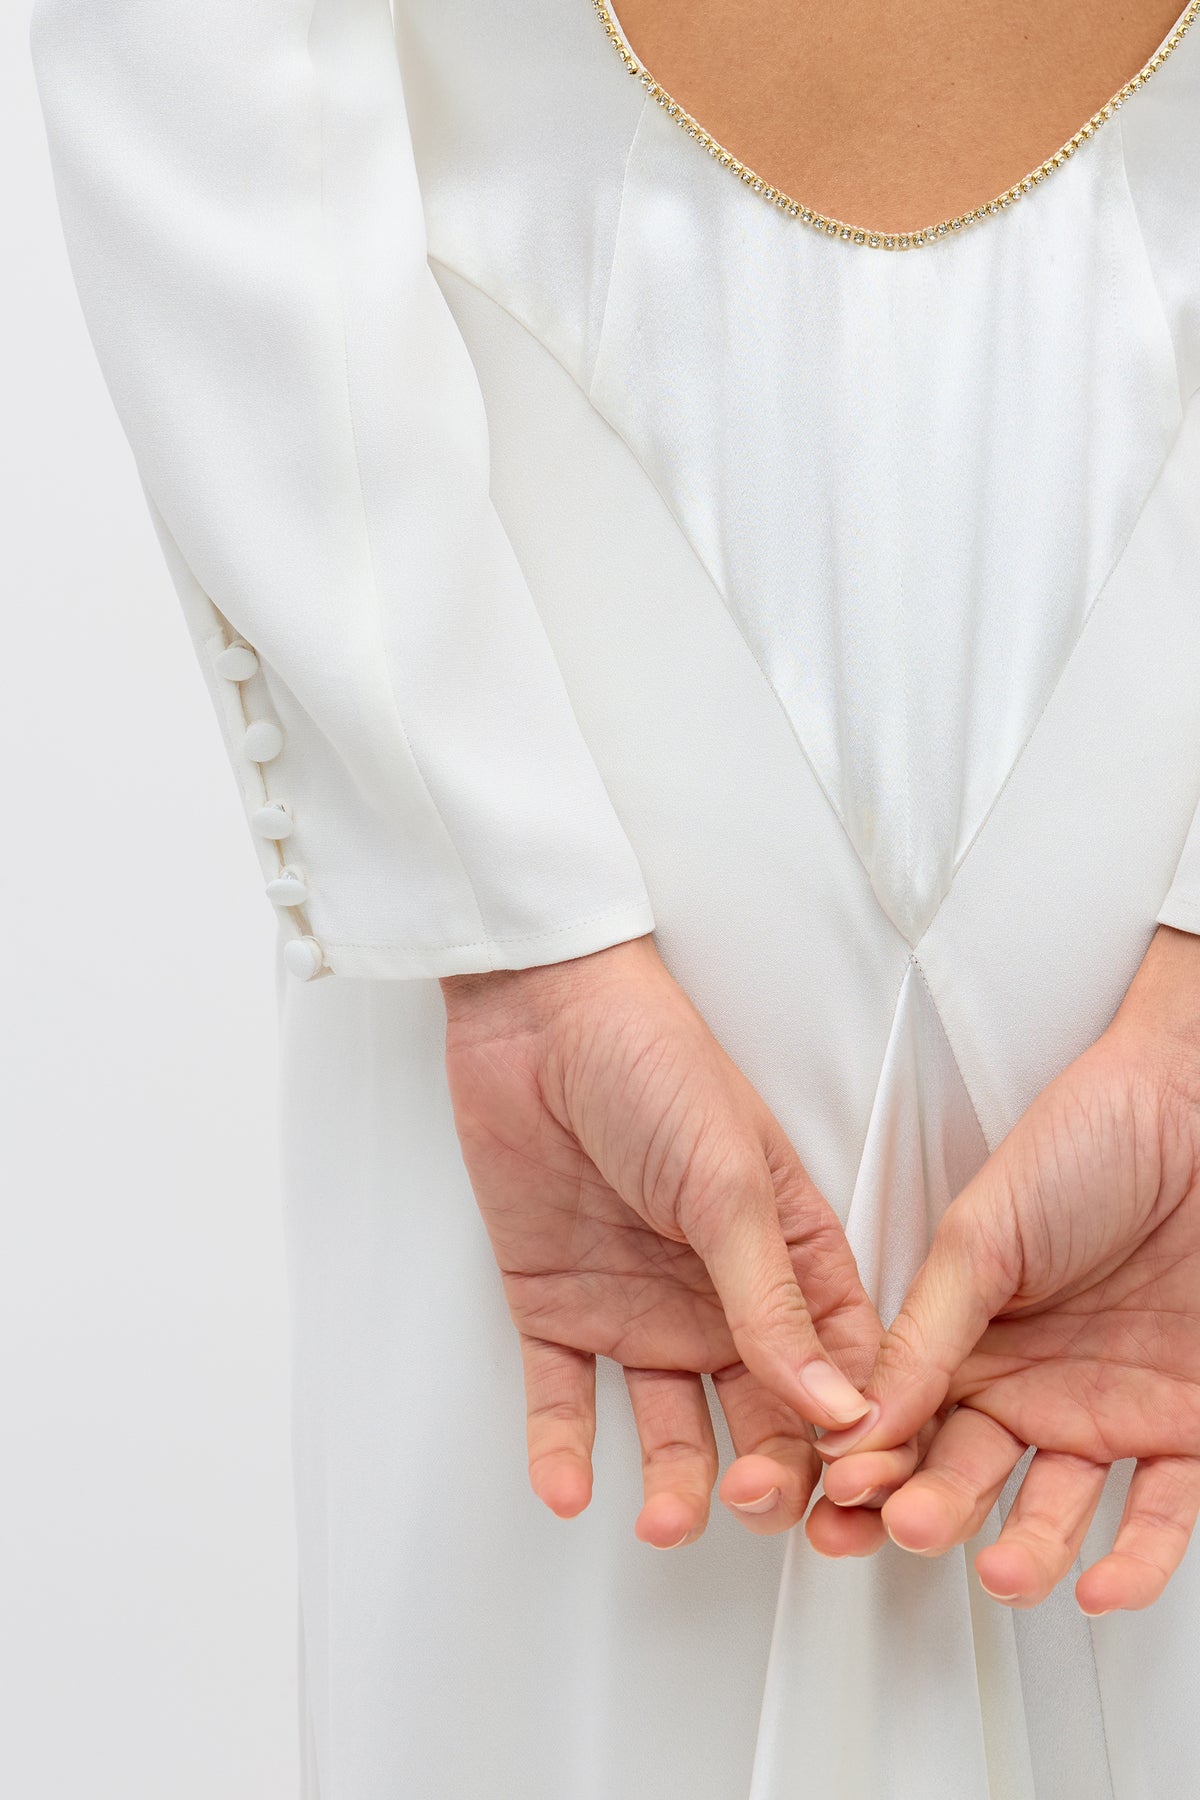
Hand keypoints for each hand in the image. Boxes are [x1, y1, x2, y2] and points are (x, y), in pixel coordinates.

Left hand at [440, 933, 880, 1548]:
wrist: (534, 1016)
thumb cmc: (655, 1061)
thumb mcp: (729, 1183)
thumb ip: (773, 1299)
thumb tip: (835, 1407)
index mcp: (791, 1257)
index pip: (840, 1373)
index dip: (851, 1440)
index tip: (849, 1494)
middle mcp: (722, 1296)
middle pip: (764, 1420)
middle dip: (769, 1478)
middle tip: (754, 1505)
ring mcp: (641, 1307)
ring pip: (671, 1427)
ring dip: (673, 1482)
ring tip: (665, 1519)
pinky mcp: (559, 1309)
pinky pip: (565, 1399)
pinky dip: (564, 1450)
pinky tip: (570, 1489)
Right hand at [809, 925, 1199, 1614]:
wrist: (1195, 1112)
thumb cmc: (1087, 1142)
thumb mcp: (981, 1233)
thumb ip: (925, 1331)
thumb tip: (858, 1414)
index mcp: (968, 1341)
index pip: (906, 1425)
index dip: (871, 1467)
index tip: (841, 1495)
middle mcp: (1033, 1386)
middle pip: (970, 1479)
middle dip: (931, 1515)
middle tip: (906, 1528)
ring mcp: (1109, 1411)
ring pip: (1057, 1510)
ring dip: (1025, 1551)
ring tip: (1004, 1570)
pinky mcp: (1188, 1426)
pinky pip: (1162, 1511)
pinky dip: (1134, 1558)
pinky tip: (1098, 1584)